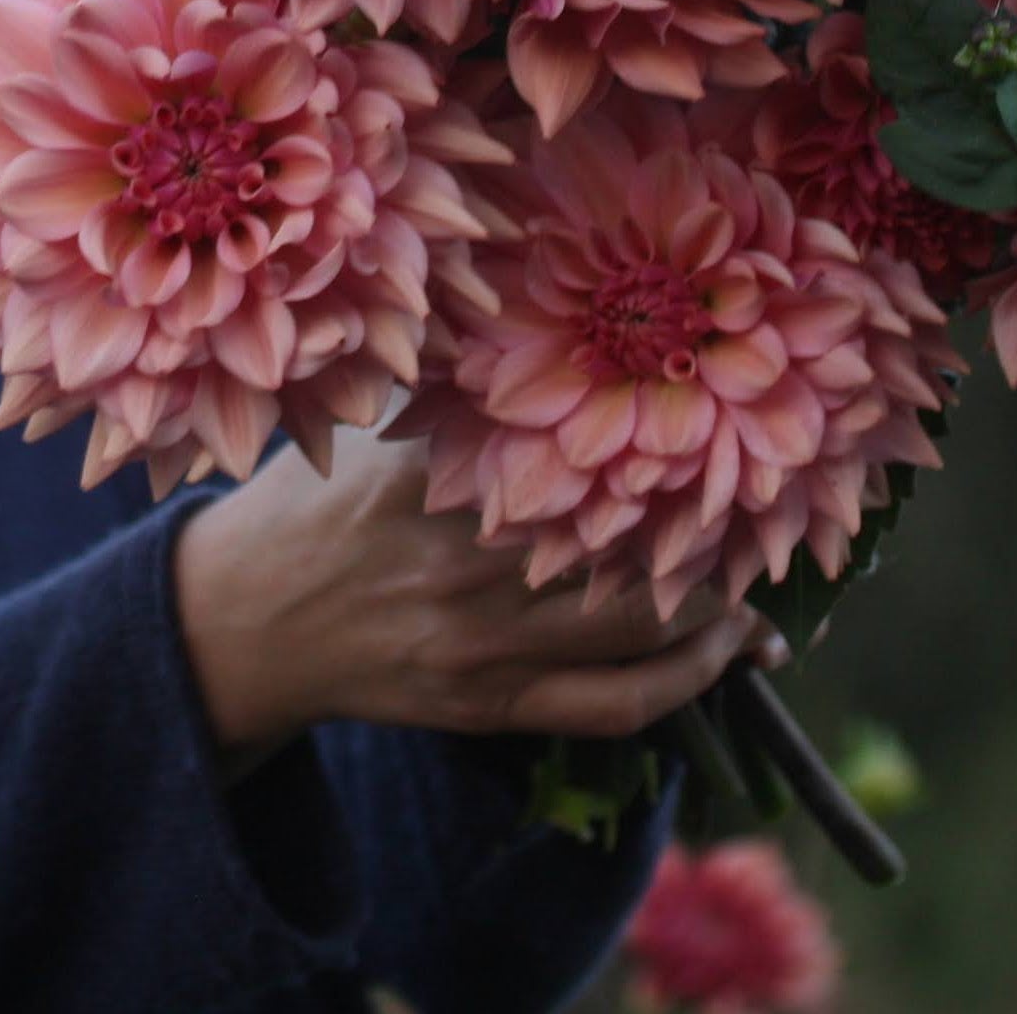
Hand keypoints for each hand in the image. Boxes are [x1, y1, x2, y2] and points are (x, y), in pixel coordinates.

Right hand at [170, 428, 780, 770]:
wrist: (245, 619)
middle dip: (711, 535)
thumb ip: (454, 381)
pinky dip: (679, 685)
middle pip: (623, 548)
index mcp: (441, 472)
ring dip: (716, 617)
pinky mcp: (484, 706)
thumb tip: (546, 308)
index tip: (720, 422)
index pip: (574, 455)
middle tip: (771, 510)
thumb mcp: (375, 419)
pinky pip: (606, 708)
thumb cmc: (317, 497)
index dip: (661, 447)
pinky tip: (725, 660)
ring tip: (765, 593)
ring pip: (632, 634)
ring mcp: (481, 642)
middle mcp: (468, 560)